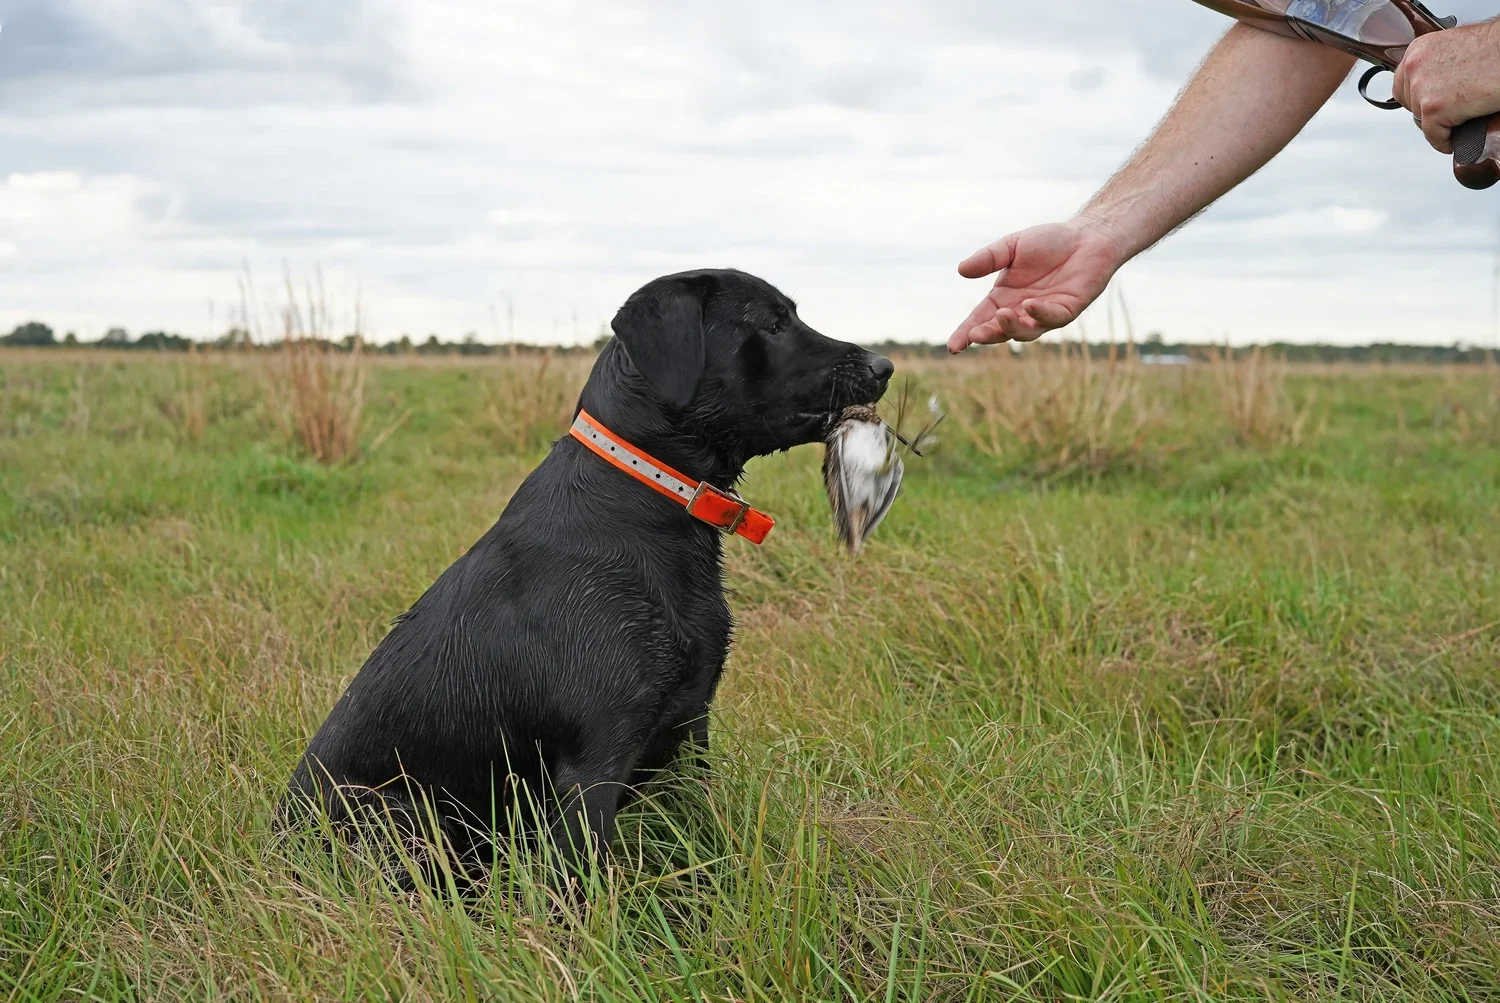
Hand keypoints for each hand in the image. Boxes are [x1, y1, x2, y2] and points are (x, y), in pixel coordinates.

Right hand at [947, 217, 1126, 353]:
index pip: (980, 319)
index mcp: (1004, 297)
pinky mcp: (1067, 310)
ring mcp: (1044, 314)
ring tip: (1001, 315)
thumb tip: (961, 270)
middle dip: (987, 334)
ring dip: (1011, 327)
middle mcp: (1021, 310)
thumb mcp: (1012, 246)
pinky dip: (1040, 314)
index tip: (954, 346)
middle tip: (975, 334)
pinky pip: (1052, 318)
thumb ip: (988, 258)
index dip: (966, 333)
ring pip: (1025, 331)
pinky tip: (1030, 304)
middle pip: (1000, 331)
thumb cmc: (1050, 242)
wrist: (1088, 236)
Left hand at [1393, 19, 1499, 154]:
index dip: (1418, 99)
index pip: (1403, 85)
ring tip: (1458, 122)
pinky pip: (1433, 136)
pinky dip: (1445, 142)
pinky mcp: (1434, 108)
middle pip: (1410, 104)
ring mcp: (1422, 88)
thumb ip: (1437, 66)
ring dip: (1439, 125)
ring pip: (1421, 120)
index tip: (1429, 106)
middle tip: (1448, 115)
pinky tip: (1455, 140)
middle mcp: (1414, 66)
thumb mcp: (1455, 50)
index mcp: (1418, 50)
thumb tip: (1434, 86)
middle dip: (1429, 112)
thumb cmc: (1494, 50)